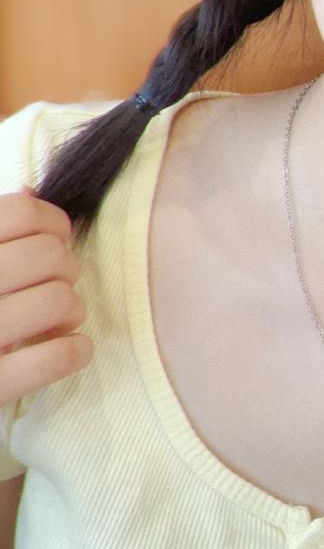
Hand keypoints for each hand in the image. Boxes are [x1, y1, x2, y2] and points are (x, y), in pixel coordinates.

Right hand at [0, 189, 92, 404]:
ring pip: (60, 301)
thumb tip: (30, 192)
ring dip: (71, 311)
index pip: (22, 213)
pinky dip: (74, 350)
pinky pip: (57, 356)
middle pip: (49, 255)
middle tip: (51, 285)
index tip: (55, 240)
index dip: (54, 222)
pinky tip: (63, 349)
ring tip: (53, 321)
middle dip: (66, 269)